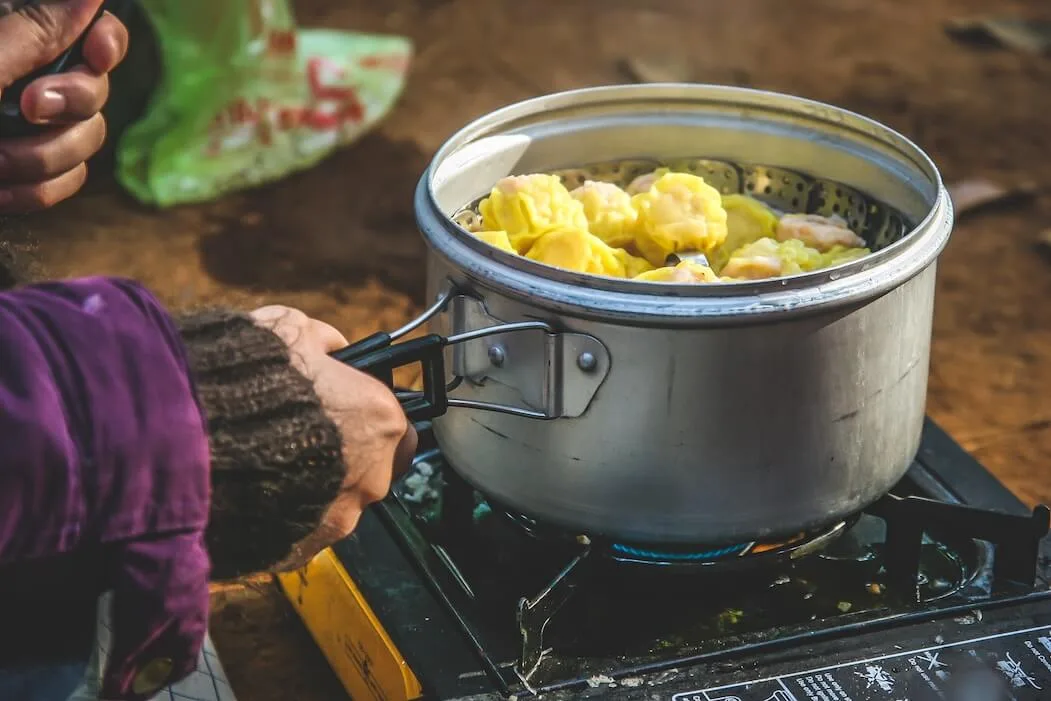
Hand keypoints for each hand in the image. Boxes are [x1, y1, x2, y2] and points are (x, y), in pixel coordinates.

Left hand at [0, 0, 128, 212]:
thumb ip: (37, 30)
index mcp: (16, 39)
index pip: (93, 31)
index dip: (105, 42)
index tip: (97, 54)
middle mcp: (30, 79)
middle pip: (96, 90)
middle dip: (68, 108)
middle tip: (23, 110)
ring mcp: (30, 127)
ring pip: (86, 141)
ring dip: (44, 159)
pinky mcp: (28, 171)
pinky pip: (68, 180)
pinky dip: (35, 191)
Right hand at [249, 305, 417, 569]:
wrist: (184, 438)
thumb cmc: (245, 377)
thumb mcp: (290, 330)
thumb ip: (324, 342)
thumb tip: (334, 347)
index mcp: (380, 422)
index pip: (398, 425)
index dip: (368, 417)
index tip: (343, 411)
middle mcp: (371, 477)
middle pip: (372, 470)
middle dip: (343, 456)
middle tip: (301, 437)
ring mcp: (336, 520)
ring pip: (336, 504)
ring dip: (313, 489)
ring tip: (264, 465)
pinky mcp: (298, 551)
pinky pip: (299, 533)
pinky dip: (282, 517)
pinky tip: (250, 493)